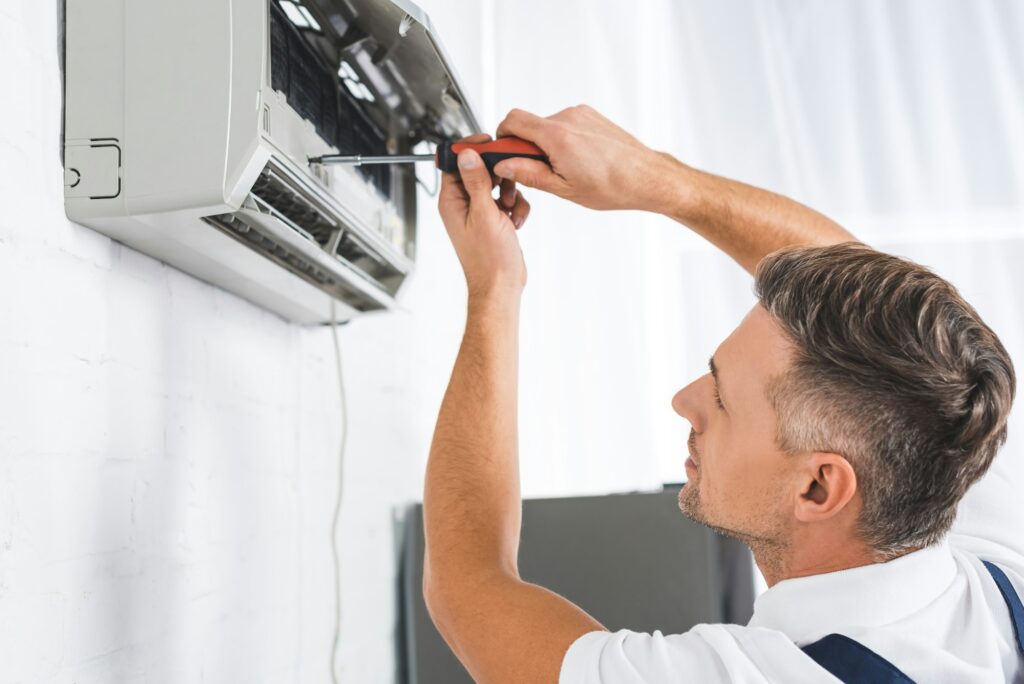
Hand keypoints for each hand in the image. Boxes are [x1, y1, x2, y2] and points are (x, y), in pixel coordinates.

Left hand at [438, 134, 530, 297]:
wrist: (501, 285)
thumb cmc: (489, 258)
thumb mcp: (484, 213)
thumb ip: (476, 182)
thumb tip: (466, 154)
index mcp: (452, 201)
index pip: (455, 163)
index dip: (471, 150)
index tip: (488, 143)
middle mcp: (463, 205)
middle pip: (480, 171)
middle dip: (498, 175)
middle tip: (506, 183)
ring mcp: (480, 212)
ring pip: (497, 185)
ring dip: (510, 193)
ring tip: (509, 210)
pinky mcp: (495, 220)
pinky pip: (508, 201)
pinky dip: (516, 208)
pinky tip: (515, 222)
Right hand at [493, 105, 668, 210]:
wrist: (647, 178)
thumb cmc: (613, 186)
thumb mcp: (563, 188)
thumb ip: (528, 173)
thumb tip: (504, 165)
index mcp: (558, 136)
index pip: (513, 121)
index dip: (502, 137)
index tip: (502, 154)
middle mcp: (569, 118)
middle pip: (529, 125)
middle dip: (526, 147)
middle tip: (538, 172)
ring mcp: (581, 114)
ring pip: (547, 127)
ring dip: (546, 145)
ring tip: (565, 169)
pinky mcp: (591, 116)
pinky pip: (564, 125)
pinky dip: (562, 141)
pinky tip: (577, 160)